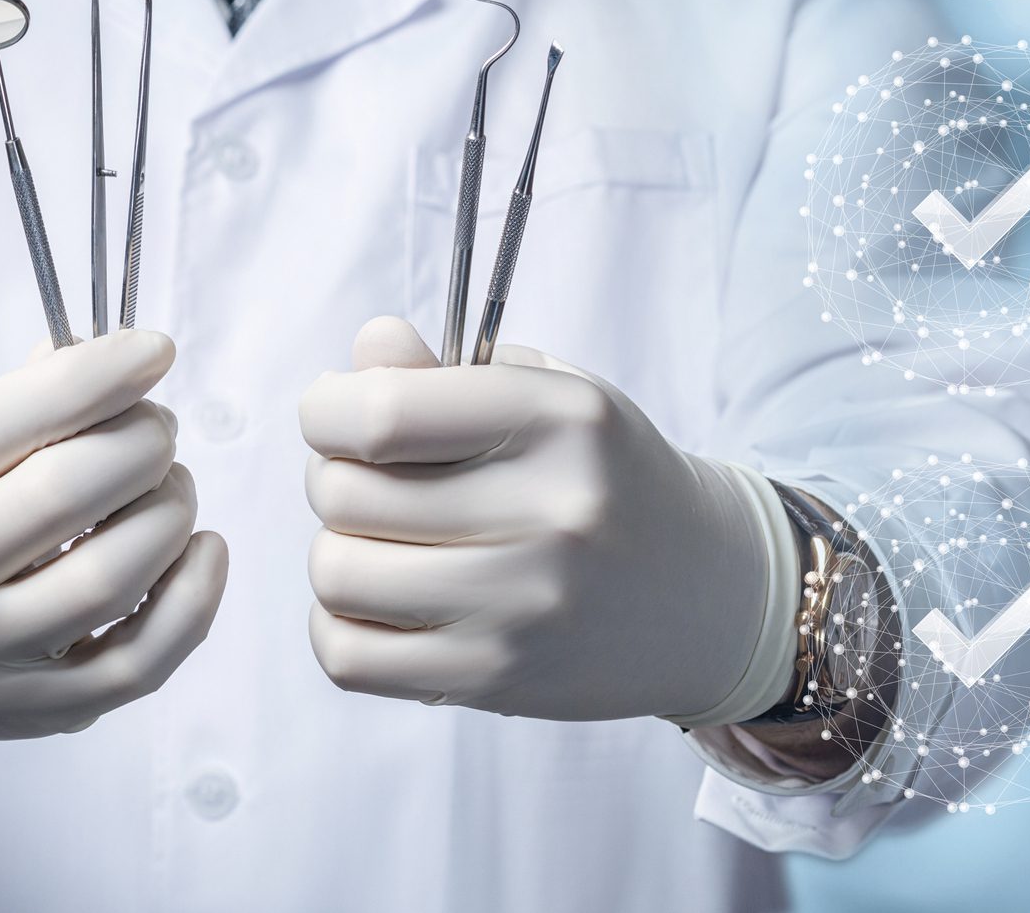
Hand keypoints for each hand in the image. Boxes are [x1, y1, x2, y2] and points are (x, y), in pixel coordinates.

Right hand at [0, 331, 229, 773]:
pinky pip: (140, 662)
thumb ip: (13, 407)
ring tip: (170, 486)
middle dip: (139, 442)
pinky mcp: (29, 716)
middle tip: (157, 427)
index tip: (152, 351)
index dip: (97, 377)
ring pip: (111, 578)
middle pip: (64, 494)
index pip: (3, 423)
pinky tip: (200, 550)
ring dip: (169, 512)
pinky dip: (193, 598)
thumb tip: (118, 360)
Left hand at [298, 318, 794, 724]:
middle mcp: (549, 513)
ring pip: (337, 575)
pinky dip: (341, 627)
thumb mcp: (549, 396)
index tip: (335, 414)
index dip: (327, 410)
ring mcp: (525, 606)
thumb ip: (444, 372)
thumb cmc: (604, 478)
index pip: (382, 413)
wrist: (702, 593)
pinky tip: (384, 605)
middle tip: (373, 481)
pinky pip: (350, 657)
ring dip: (338, 553)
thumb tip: (365, 351)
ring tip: (382, 542)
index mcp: (559, 420)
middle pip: (347, 493)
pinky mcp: (498, 679)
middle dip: (334, 478)